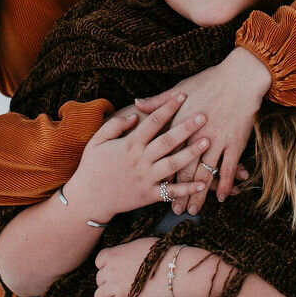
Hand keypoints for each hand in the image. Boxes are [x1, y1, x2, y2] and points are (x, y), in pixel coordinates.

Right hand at [67, 95, 210, 219]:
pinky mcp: (149, 195)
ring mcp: (146, 179)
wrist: (88, 200)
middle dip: (187, 127)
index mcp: (129, 145)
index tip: (183, 96)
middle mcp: (141, 160)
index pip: (153, 122)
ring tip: (207, 142)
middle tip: (204, 115)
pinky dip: (187, 188)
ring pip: (173, 164)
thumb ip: (115, 125)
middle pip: (168, 141)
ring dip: (191, 153)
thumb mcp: (96, 141)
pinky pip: (171, 192)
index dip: (168, 108)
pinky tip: (202, 183)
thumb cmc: (92, 167)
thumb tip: (135, 114)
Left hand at [94, 239, 165, 296]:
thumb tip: (125, 256)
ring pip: (98, 296)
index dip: (108, 267)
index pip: (99, 262)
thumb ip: (126, 251)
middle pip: (99, 280)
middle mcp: (110, 269)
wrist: (173, 270)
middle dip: (109, 283)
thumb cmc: (161, 255)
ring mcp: (114, 286)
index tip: (119, 270)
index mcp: (113, 254)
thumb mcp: (139, 244)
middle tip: (124, 285)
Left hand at [133, 48, 270, 200]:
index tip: (153, 187)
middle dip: (178, 193)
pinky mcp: (234, 143)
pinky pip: (228, 169)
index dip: (159, 173)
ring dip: (199, 195)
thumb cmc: (209, 81)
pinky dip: (225, 184)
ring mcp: (216, 141)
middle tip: (175, 209)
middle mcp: (195, 137)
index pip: (165, 154)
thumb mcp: (180, 88)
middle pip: (183, 171)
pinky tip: (222, 197)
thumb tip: (136, 104)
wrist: (240, 78)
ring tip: (193, 210)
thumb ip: (158, 101)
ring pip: (204, 175)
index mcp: (179, 124)